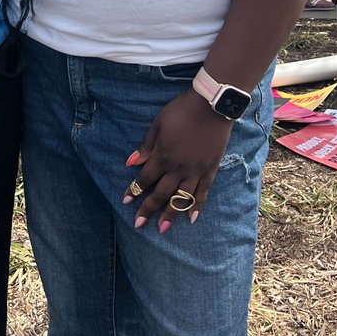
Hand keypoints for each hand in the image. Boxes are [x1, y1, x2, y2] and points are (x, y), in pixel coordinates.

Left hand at [122, 91, 232, 231]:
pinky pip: (203, 193)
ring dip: (170, 214)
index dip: (134, 190)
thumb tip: (130, 162)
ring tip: (162, 229)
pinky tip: (192, 219)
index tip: (126, 201)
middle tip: (139, 224)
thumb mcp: (158, 124)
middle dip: (148, 209)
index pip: (145, 178)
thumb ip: (146, 146)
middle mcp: (178, 168)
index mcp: (163, 156)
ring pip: (181, 198)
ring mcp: (195, 171)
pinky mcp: (210, 170)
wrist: (211, 106)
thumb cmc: (181, 111)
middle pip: (161, 193)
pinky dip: (197, 207)